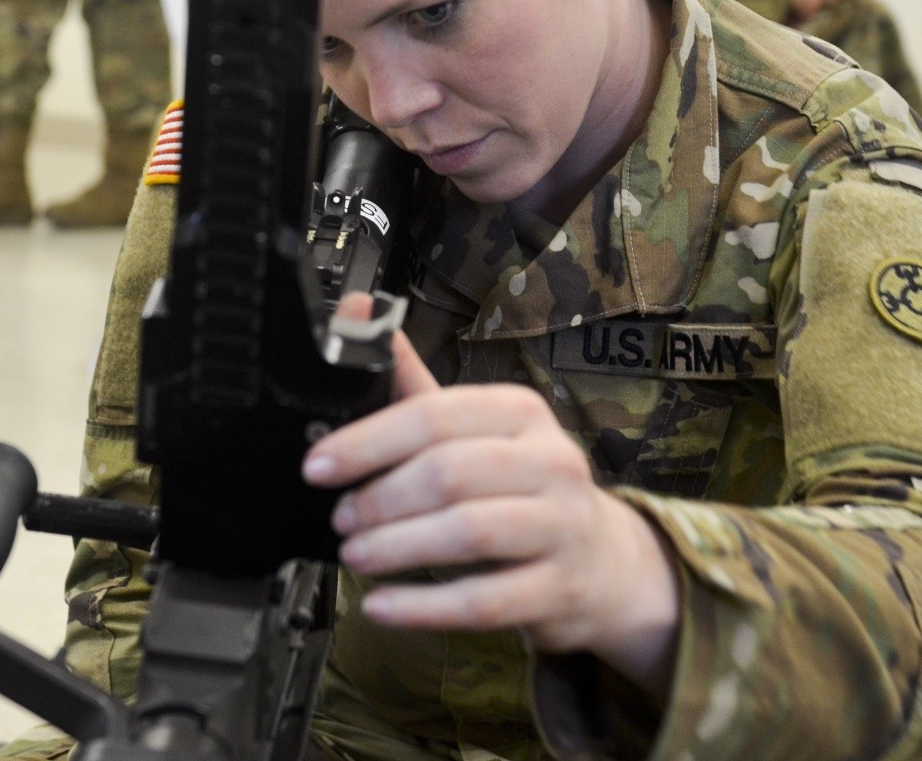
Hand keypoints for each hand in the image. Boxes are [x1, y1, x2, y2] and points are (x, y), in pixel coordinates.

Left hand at [302, 296, 679, 692]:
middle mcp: (551, 461)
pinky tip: (381, 606)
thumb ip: (413, 384)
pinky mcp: (559, 587)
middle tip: (340, 519)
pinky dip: (423, 606)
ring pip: (469, 532)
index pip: (436, 416)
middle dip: (380, 499)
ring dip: (397, 547)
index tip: (319, 466)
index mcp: (520, 412)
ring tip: (356, 554)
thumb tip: (356, 315)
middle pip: (450, 474)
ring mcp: (561, 525)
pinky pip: (484, 600)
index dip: (368, 442)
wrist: (602, 560)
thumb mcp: (477, 430)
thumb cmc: (523, 487)